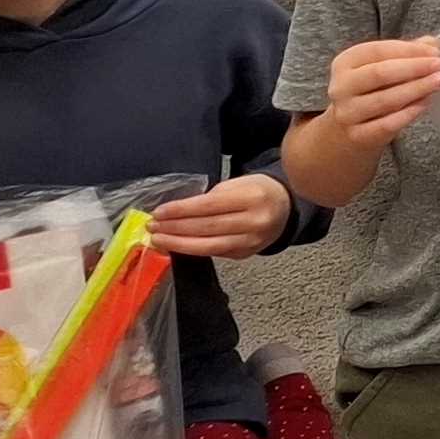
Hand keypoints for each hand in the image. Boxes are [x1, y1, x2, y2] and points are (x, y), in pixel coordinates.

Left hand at [148, 172, 292, 259]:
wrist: (285, 208)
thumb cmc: (257, 190)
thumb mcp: (238, 184)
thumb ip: (212, 198)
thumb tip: (178, 213)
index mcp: (252, 197)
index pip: (209, 206)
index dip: (181, 210)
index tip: (159, 212)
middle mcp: (254, 221)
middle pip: (207, 228)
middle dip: (175, 229)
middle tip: (153, 228)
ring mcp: (251, 241)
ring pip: (209, 246)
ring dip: (179, 244)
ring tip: (159, 240)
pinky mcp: (246, 254)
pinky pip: (215, 253)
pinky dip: (193, 250)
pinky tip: (178, 246)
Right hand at [321, 39, 439, 156]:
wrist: (351, 128)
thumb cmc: (372, 90)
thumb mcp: (383, 65)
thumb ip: (408, 52)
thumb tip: (433, 46)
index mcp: (345, 62)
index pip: (378, 51)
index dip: (409, 50)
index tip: (434, 51)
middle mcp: (341, 87)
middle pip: (380, 73)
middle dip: (414, 68)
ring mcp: (347, 113)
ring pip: (385, 100)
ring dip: (417, 89)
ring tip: (439, 82)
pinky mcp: (357, 136)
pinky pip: (386, 124)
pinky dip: (408, 113)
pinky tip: (425, 104)